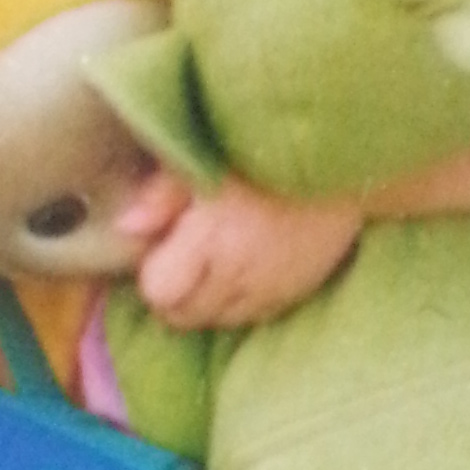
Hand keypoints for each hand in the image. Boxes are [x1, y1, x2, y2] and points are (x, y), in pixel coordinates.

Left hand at [133, 176, 363, 328]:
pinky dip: (241, 301)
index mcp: (211, 240)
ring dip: (207, 301)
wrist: (343, 157)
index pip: (159, 291)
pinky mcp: (297, 292)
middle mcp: (239, 275)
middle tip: (181, 257)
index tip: (161, 246)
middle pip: (184, 315)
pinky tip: (245, 269)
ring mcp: (271, 289)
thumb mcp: (204, 159)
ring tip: (214, 262)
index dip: (153, 271)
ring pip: (219, 321)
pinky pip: (255, 315)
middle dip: (173, 293)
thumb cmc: (263, 148)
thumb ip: (162, 194)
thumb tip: (126, 226)